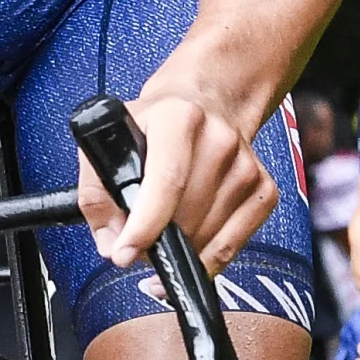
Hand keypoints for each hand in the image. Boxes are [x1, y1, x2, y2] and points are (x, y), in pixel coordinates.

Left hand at [83, 83, 277, 272]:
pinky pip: (233, 244)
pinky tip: (187, 252)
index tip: (124, 254)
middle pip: (186, 216)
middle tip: (134, 243)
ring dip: (178, 250)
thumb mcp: (109, 141)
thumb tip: (110, 244)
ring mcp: (246, 166)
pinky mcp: (263, 189)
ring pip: (207, 236)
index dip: (144, 225)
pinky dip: (206, 258)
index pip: (167, 180)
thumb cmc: (154, 124)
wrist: (207, 102)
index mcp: (178, 118)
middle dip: (153, 243)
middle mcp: (219, 139)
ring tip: (160, 235)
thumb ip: (96, 194)